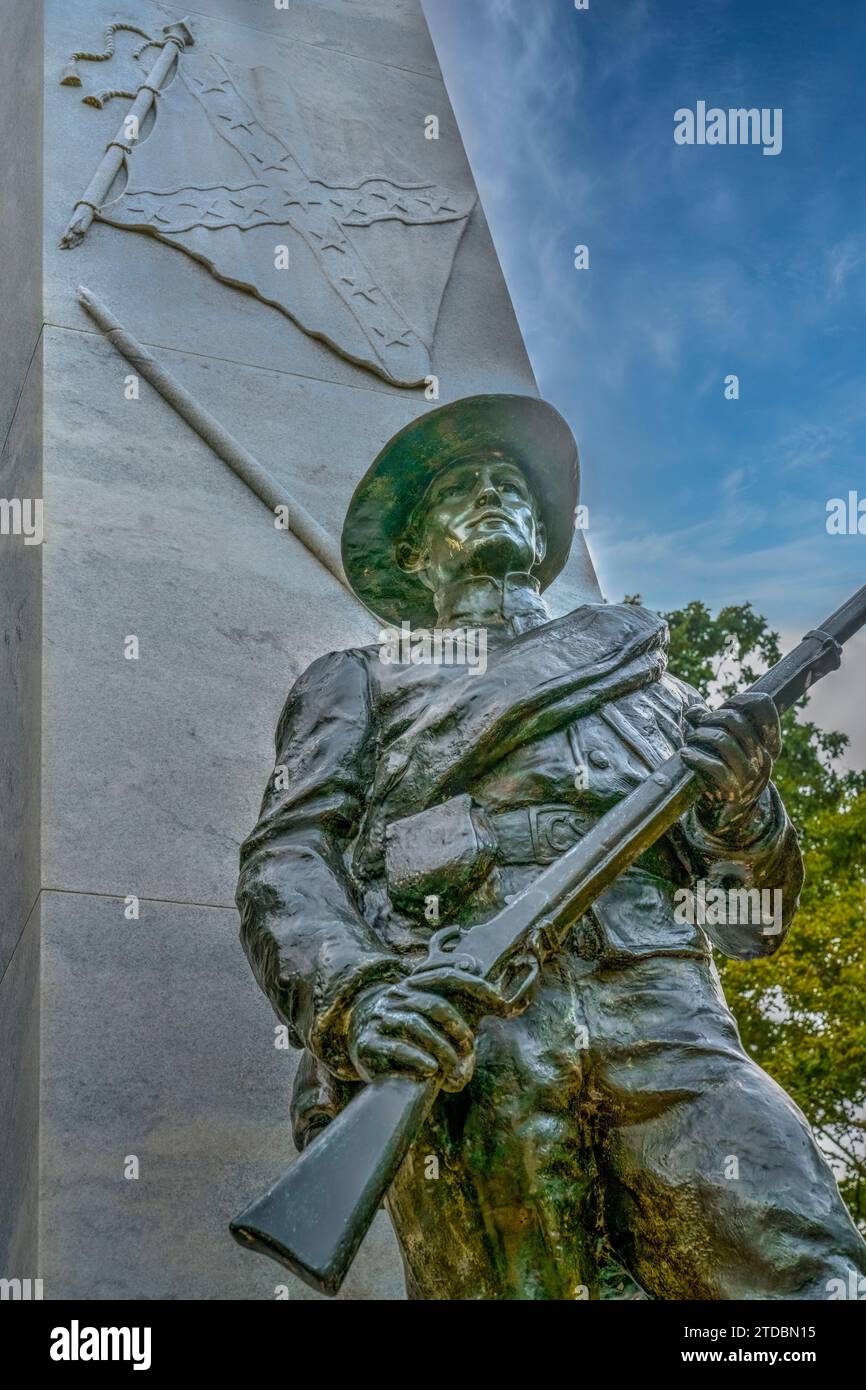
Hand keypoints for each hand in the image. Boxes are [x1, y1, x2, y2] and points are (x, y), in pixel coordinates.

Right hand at [347, 965, 506, 1092]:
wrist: (366, 1048)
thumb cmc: (411, 1033)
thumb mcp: (431, 1013)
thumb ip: (459, 1000)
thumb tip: (496, 990)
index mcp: (413, 986)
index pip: (446, 976)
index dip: (474, 985)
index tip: (500, 999)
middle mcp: (396, 997)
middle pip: (434, 1005)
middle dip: (458, 1028)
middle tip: (470, 1047)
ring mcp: (381, 1019)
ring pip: (417, 1026)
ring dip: (441, 1049)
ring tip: (453, 1067)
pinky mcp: (369, 1044)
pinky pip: (396, 1049)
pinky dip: (417, 1059)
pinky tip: (431, 1070)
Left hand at [680, 691, 781, 837]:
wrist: (728, 818)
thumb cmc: (724, 775)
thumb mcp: (723, 749)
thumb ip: (711, 726)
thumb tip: (694, 711)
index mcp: (767, 744)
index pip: (764, 708)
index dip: (742, 700)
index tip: (726, 705)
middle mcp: (764, 757)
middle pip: (735, 720)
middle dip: (710, 718)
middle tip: (699, 727)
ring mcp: (751, 775)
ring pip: (722, 739)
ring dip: (699, 736)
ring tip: (690, 742)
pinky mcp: (734, 790)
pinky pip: (713, 765)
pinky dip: (694, 757)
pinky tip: (685, 755)